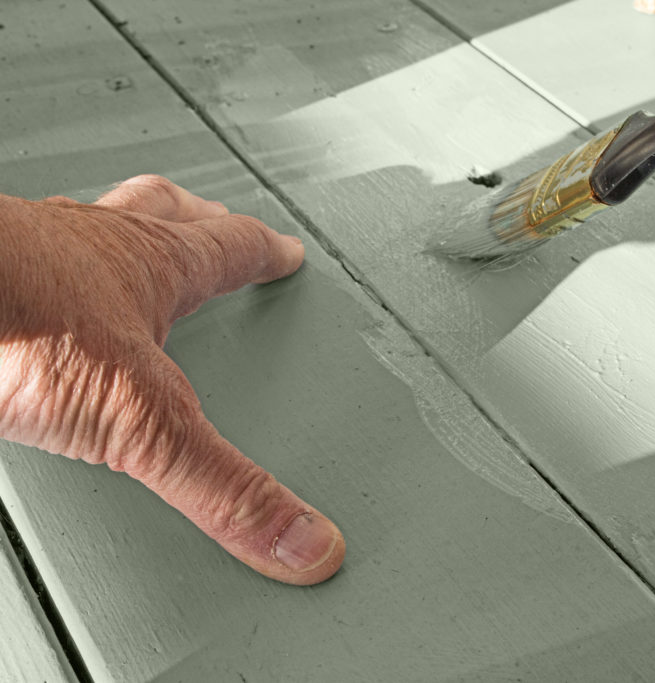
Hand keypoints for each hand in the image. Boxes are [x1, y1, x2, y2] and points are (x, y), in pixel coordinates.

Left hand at [0, 175, 343, 584]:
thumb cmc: (20, 326)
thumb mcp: (144, 424)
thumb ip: (222, 485)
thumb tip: (299, 535)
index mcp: (151, 265)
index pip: (229, 249)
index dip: (263, 252)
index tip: (284, 252)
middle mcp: (90, 245)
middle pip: (161, 216)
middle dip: (195, 219)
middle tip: (211, 220)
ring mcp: (25, 252)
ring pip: (87, 227)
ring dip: (114, 237)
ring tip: (118, 259)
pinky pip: (17, 264)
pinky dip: (36, 277)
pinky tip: (26, 308)